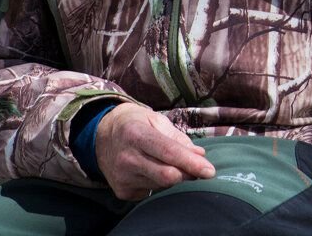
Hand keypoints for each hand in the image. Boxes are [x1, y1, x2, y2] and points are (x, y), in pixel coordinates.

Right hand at [95, 102, 214, 199]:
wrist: (101, 136)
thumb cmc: (135, 124)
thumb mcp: (156, 120)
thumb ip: (178, 138)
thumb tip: (199, 155)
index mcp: (136, 134)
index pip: (168, 152)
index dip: (191, 163)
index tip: (210, 171)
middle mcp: (127, 157)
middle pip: (167, 175)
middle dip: (188, 173)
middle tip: (199, 169)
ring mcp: (122, 177)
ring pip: (162, 185)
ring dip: (174, 176)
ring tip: (168, 162)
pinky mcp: (122, 191)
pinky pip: (151, 191)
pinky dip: (159, 182)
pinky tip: (151, 169)